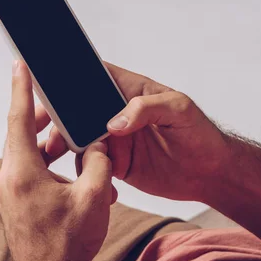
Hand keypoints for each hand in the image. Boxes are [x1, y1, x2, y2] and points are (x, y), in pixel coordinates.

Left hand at [0, 60, 115, 260]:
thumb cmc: (70, 244)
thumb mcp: (95, 196)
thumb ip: (99, 162)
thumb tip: (99, 146)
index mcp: (22, 173)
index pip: (19, 119)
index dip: (21, 88)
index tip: (19, 64)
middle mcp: (9, 181)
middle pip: (22, 137)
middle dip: (43, 120)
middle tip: (60, 109)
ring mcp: (9, 195)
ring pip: (28, 157)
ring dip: (49, 148)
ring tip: (74, 147)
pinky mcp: (15, 207)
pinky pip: (30, 175)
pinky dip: (48, 168)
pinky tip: (72, 178)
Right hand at [46, 61, 229, 202]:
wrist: (210, 173)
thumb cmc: (200, 133)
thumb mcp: (179, 110)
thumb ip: (146, 108)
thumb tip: (113, 123)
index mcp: (129, 90)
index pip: (93, 77)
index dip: (70, 80)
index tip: (49, 91)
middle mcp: (117, 112)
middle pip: (77, 111)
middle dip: (59, 123)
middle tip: (50, 140)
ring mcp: (114, 139)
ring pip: (79, 141)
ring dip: (69, 151)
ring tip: (68, 163)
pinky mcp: (117, 163)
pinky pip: (92, 167)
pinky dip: (87, 175)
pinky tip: (95, 183)